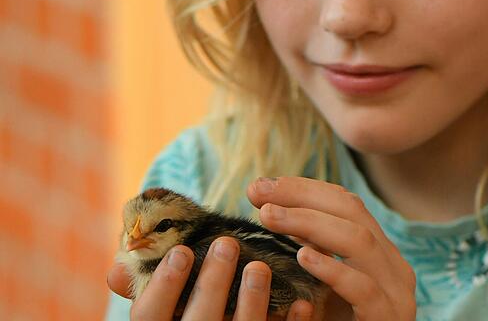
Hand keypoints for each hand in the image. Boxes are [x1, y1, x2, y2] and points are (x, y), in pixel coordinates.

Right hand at [106, 237, 313, 319]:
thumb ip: (146, 292)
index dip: (163, 286)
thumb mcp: (162, 314)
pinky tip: (303, 303)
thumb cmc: (186, 319)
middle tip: (226, 243)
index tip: (180, 251)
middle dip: (212, 283)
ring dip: (252, 301)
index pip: (150, 318)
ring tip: (258, 267)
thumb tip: (115, 266)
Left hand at [248, 177, 416, 320]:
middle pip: (352, 212)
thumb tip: (268, 208)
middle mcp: (393, 265)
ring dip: (309, 224)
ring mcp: (396, 291)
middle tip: (257, 195)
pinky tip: (301, 257)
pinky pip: (363, 289)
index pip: (344, 203)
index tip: (260, 186)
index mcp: (379, 252)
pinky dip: (332, 269)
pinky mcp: (389, 318)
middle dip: (301, 197)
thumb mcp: (319, 287)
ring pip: (359, 241)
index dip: (302, 188)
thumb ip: (306, 252)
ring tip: (269, 218)